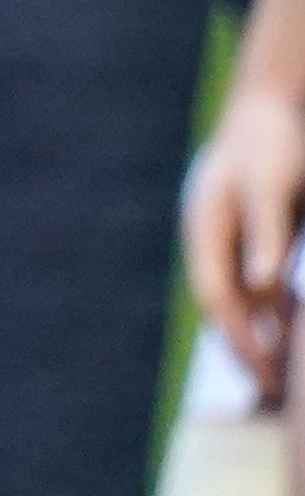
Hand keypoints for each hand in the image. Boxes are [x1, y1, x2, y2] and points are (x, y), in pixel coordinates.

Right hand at [187, 92, 304, 404]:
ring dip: (258, 332)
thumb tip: (261, 290)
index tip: (262, 377)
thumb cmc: (271, 142)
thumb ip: (266, 237)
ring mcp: (225, 234)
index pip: (217, 299)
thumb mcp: (272, 187)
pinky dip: (270, 307)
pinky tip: (290, 325)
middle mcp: (209, 238)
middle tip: (268, 394)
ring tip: (279, 374)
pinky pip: (254, 279)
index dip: (238, 340)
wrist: (269, 101)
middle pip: (223, 304)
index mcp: (205, 229)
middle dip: (244, 348)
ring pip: (239, 295)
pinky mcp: (247, 230)